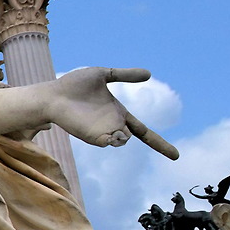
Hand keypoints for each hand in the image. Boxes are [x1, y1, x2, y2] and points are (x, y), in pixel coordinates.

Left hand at [50, 67, 177, 158]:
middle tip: (119, 125)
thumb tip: (149, 74)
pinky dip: (116, 139)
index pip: (142, 130)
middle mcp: (112, 124)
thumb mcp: (103, 74)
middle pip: (134, 136)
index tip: (176, 156)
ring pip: (124, 140)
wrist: (53, 94)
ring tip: (111, 124)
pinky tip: (111, 133)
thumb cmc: (73, 84)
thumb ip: (124, 75)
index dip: (159, 142)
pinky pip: (111, 143)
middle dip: (135, 134)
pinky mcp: (93, 137)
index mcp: (117, 112)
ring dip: (124, 134)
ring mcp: (103, 132)